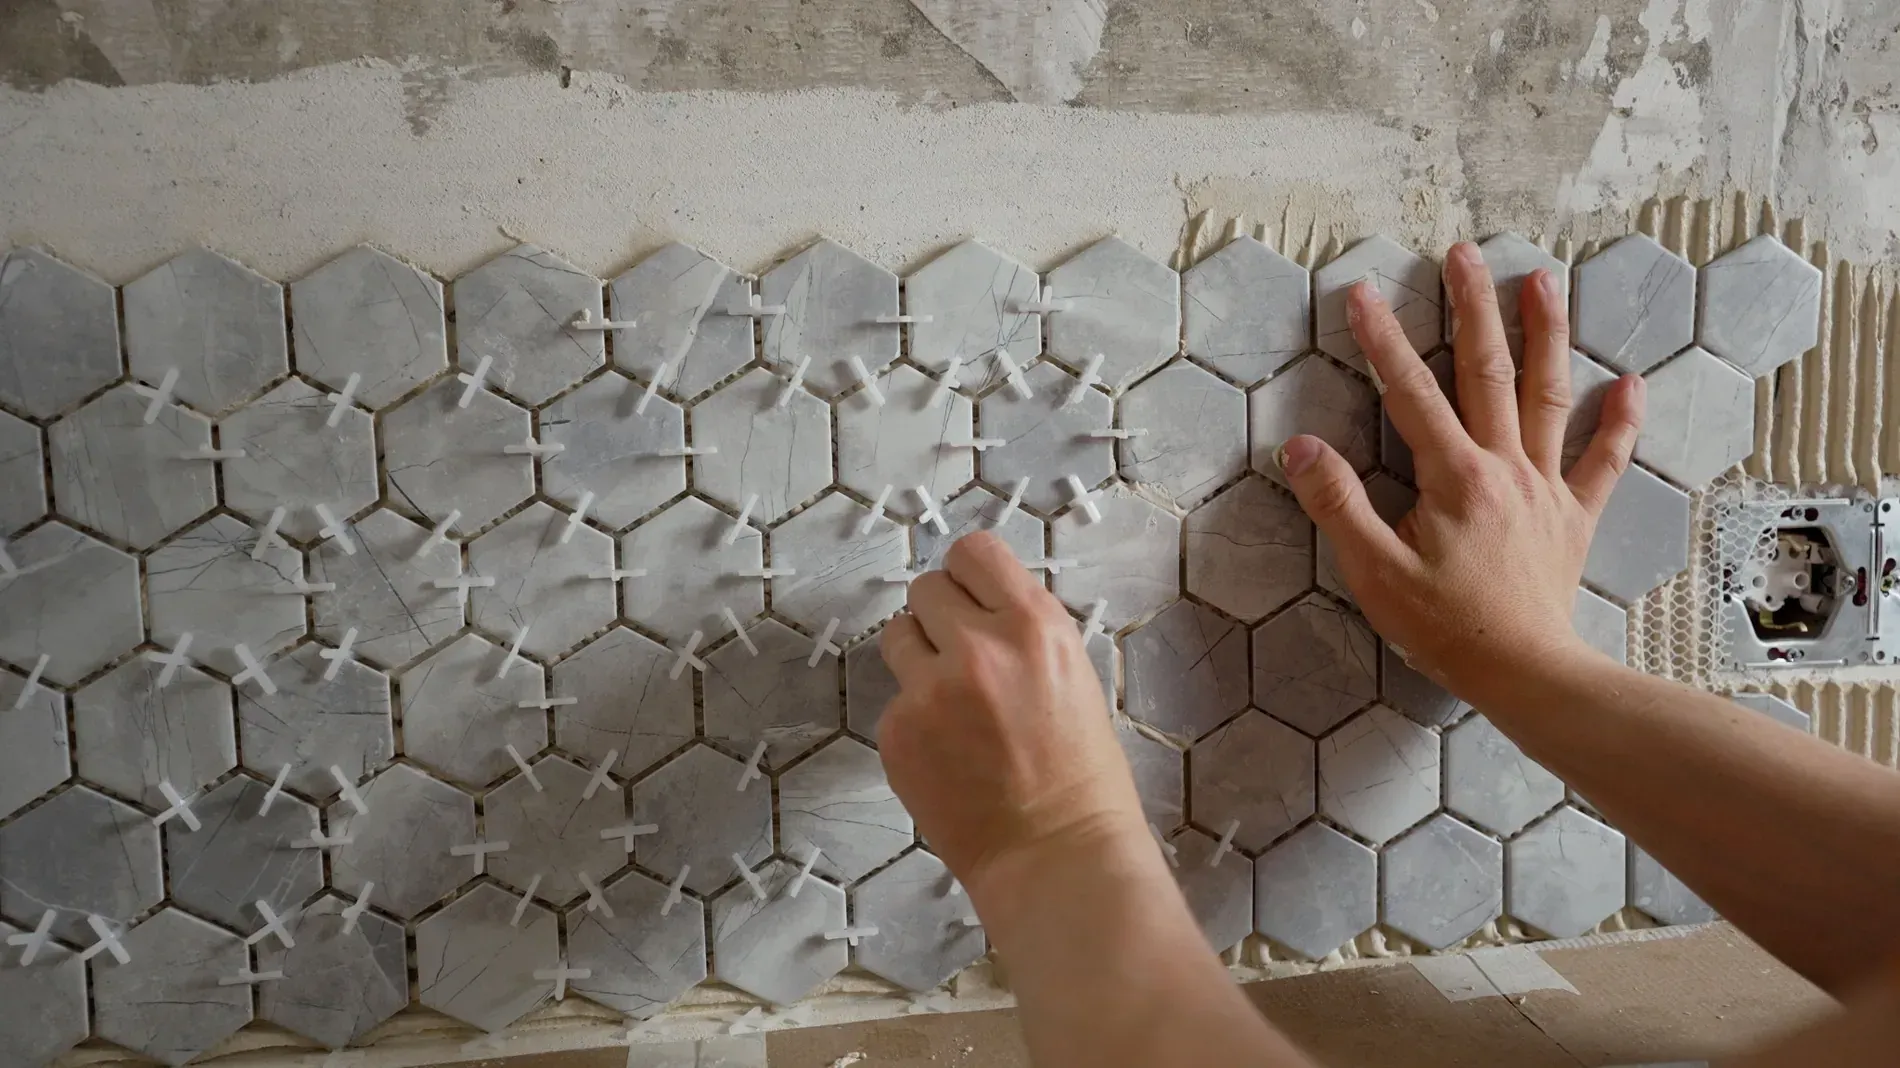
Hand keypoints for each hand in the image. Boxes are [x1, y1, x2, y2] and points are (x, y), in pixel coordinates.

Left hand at [878, 532, 1149, 901]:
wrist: (1055, 855)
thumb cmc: (1082, 774)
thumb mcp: (1072, 676)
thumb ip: (1022, 634)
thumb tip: (978, 609)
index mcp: (1034, 626)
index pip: (974, 552)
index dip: (969, 575)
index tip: (972, 598)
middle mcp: (978, 647)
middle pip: (926, 589)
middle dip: (940, 618)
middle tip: (961, 657)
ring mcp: (929, 691)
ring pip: (897, 636)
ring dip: (918, 659)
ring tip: (951, 705)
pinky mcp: (897, 732)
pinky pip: (893, 701)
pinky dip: (914, 721)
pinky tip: (947, 755)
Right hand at [1278, 241, 1644, 699]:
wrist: (1525, 673)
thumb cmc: (1445, 628)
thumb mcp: (1374, 571)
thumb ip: (1338, 505)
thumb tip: (1302, 446)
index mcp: (1454, 477)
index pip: (1410, 392)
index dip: (1383, 339)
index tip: (1363, 291)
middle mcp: (1504, 467)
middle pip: (1487, 372)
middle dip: (1472, 308)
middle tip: (1463, 254)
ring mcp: (1544, 487)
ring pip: (1547, 396)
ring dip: (1544, 334)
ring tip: (1543, 281)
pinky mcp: (1572, 517)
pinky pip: (1602, 462)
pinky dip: (1617, 422)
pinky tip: (1630, 384)